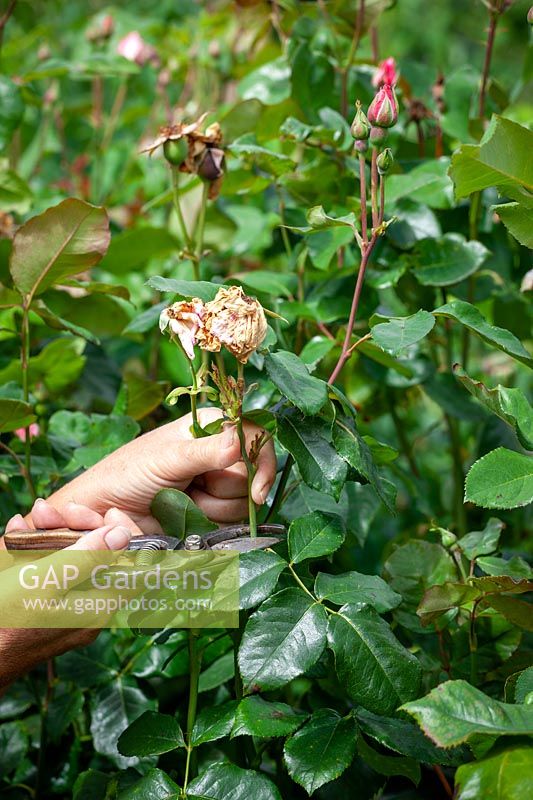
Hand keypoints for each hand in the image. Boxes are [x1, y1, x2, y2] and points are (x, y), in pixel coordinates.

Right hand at [1, 499, 134, 688]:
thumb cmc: (5, 621)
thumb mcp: (45, 581)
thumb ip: (85, 557)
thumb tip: (123, 535)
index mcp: (98, 606)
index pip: (135, 566)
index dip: (127, 536)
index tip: (108, 513)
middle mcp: (89, 609)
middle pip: (100, 557)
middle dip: (77, 528)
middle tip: (47, 513)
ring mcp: (68, 608)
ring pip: (72, 560)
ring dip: (51, 536)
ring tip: (28, 522)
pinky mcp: (47, 606)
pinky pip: (51, 573)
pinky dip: (36, 553)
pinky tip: (17, 537)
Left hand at [38, 409, 275, 531]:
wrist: (105, 511)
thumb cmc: (128, 472)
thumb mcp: (167, 458)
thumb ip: (205, 452)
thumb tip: (237, 443)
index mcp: (211, 427)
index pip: (255, 436)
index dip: (262, 463)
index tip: (257, 491)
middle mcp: (219, 453)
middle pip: (253, 475)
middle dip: (225, 488)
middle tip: (194, 486)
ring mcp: (215, 484)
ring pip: (242, 502)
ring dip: (212, 508)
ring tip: (183, 500)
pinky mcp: (210, 511)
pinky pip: (229, 522)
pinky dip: (208, 523)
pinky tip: (186, 516)